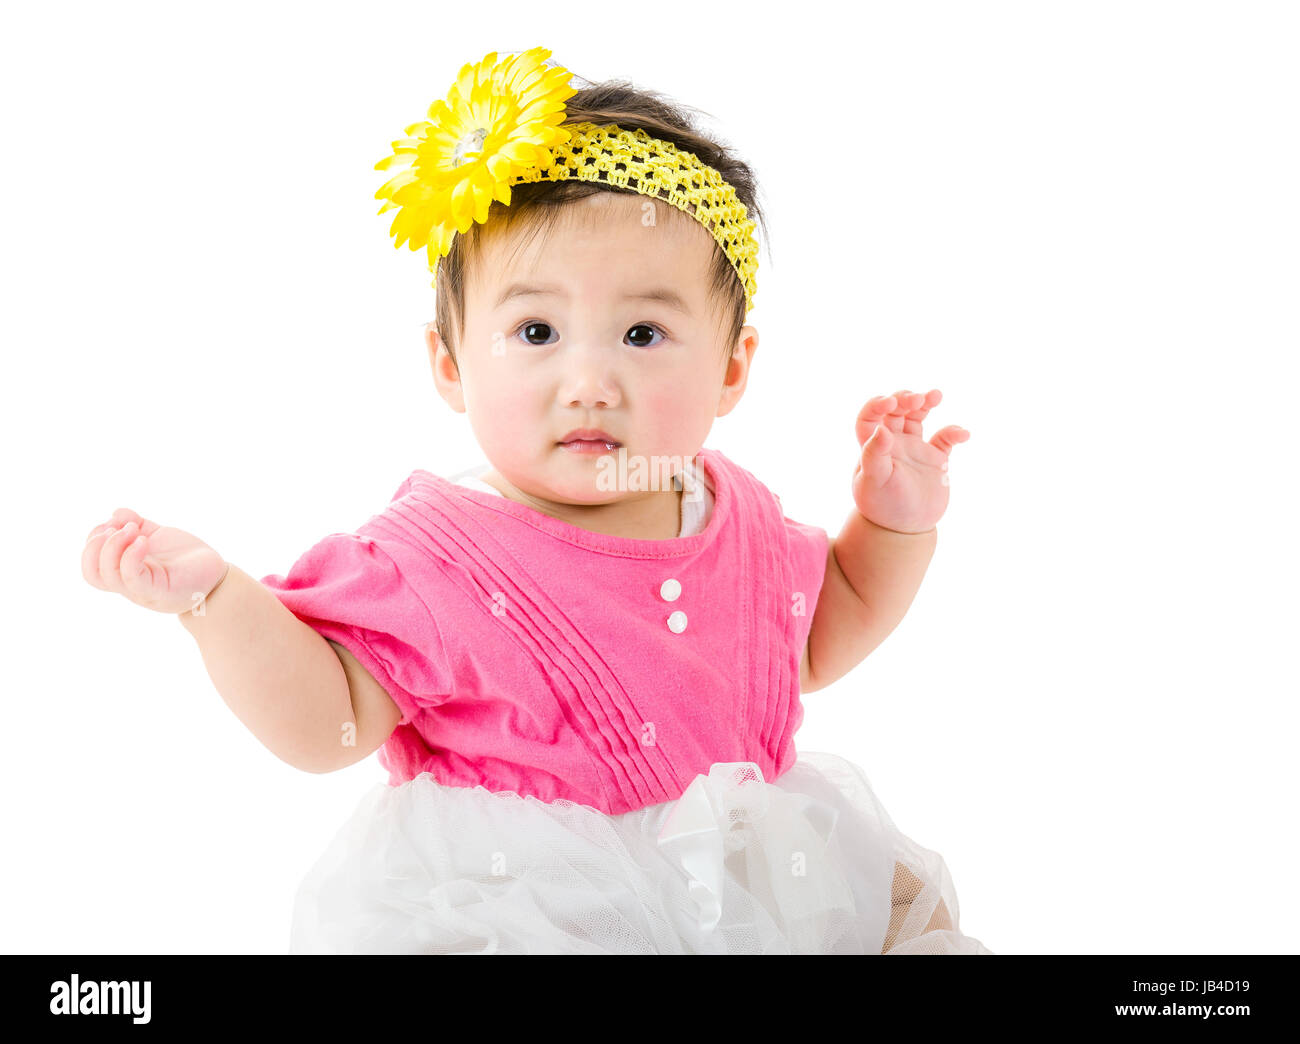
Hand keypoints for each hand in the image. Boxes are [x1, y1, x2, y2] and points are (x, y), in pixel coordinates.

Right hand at [82, 507, 228, 614]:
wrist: (217, 577)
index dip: (91, 543)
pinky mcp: (160, 592)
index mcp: (125, 571)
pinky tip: (143, 539)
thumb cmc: (187, 559)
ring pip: (108, 576)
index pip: (91, 565)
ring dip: (113, 546)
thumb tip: (115, 513)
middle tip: (114, 528)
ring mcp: (143, 590)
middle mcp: (129, 584)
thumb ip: (137, 524)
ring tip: (132, 530)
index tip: (111, 523)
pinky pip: (134, 578)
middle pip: (92, 573)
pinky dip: (131, 556)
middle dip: (94, 546)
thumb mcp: (159, 536)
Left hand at [851, 389, 968, 533]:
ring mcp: (914, 451)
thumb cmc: (883, 507)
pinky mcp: (935, 461)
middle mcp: (892, 444)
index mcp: (872, 447)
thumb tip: (881, 429)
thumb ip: (874, 454)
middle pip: (896, 410)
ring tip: (936, 395)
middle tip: (918, 400)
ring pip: (918, 417)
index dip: (877, 404)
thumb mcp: (874, 481)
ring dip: (926, 403)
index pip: (870, 416)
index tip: (890, 402)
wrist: (906, 531)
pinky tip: (962, 434)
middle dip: (905, 399)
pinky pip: (944, 439)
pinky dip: (954, 432)